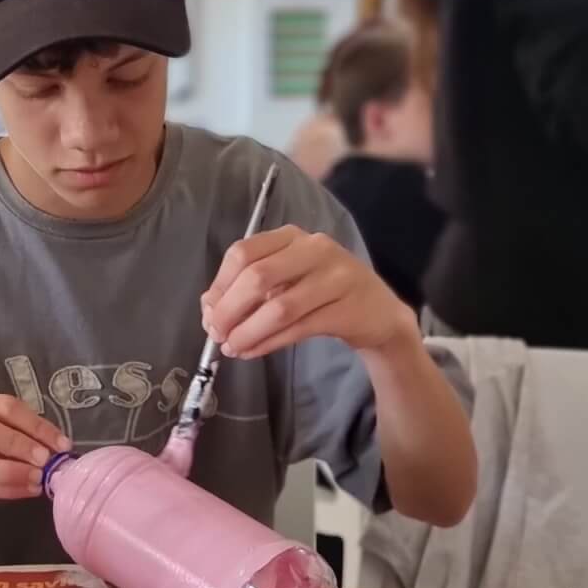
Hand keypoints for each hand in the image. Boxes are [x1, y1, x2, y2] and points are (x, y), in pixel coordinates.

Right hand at [0, 387, 70, 512]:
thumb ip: (13, 431)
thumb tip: (55, 446)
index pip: (1, 404)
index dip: (34, 424)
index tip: (61, 443)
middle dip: (17, 443)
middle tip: (45, 460)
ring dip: (9, 472)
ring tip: (37, 480)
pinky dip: (1, 490)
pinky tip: (23, 491)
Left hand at [202, 225, 414, 359]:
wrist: (378, 314)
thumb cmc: (323, 294)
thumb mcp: (286, 280)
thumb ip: (248, 287)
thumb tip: (209, 308)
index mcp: (292, 236)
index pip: (244, 252)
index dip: (221, 284)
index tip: (209, 312)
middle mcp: (315, 249)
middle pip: (258, 277)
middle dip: (230, 310)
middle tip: (216, 334)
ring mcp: (336, 277)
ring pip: (279, 307)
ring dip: (248, 332)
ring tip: (232, 348)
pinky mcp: (347, 309)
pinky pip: (299, 328)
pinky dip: (269, 343)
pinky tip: (254, 351)